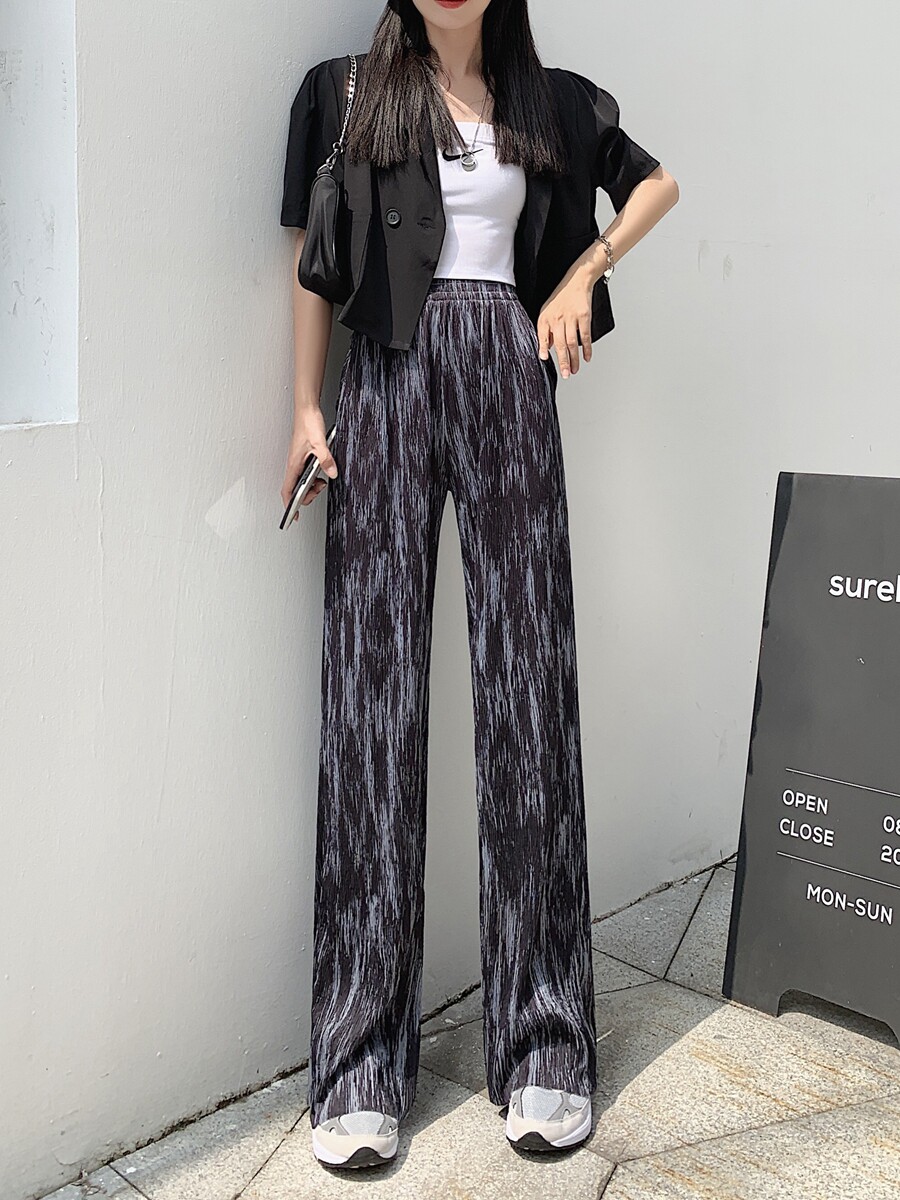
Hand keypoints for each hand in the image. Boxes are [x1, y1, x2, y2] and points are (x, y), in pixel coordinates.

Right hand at [281, 407, 337, 521]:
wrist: (307, 409)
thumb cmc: (308, 423)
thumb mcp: (320, 443)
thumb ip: (326, 459)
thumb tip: (331, 473)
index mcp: (293, 464)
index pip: (287, 490)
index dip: (289, 505)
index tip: (293, 517)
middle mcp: (294, 464)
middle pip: (295, 489)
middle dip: (307, 494)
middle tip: (320, 489)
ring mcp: (298, 460)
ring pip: (301, 481)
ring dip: (312, 485)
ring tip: (323, 481)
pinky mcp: (303, 456)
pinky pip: (306, 473)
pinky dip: (313, 477)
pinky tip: (322, 471)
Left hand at [536, 267, 594, 378]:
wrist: (576, 280)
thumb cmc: (561, 297)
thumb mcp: (548, 311)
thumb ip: (546, 330)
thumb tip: (547, 349)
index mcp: (546, 317)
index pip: (542, 336)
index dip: (543, 348)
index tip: (544, 360)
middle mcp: (557, 318)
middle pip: (559, 344)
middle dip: (563, 361)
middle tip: (565, 374)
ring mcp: (571, 317)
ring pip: (572, 343)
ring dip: (574, 359)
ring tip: (574, 370)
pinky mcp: (584, 316)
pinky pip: (585, 336)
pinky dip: (586, 348)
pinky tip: (586, 357)